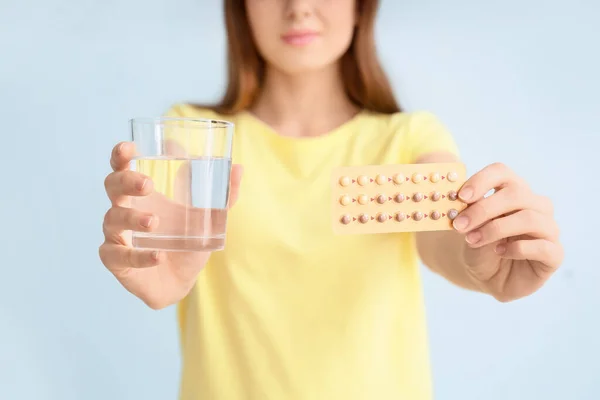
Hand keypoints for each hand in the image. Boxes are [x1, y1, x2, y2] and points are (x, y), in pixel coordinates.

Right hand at [99, 141, 242, 308]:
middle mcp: (123, 210)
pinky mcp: (117, 262)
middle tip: (148, 185)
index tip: (129, 147)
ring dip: (133, 219)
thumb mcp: (209, 217)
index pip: (122, 167)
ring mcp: (117, 236)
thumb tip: (239, 168)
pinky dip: (139, 256)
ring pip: (114, 220)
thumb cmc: (187, 242)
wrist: (181, 281)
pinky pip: (120, 257)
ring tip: (154, 221)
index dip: (120, 155)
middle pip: (112, 187)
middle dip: (126, 182)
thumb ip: (225, 194)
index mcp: (141, 194)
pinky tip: (157, 255)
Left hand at [451, 162, 563, 301]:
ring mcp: (548, 229)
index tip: (461, 196)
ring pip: (530, 218)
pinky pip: (542, 246)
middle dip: (484, 209)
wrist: (486, 277)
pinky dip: (517, 248)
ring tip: (472, 240)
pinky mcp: (555, 254)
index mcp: (513, 192)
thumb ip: (467, 213)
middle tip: (460, 224)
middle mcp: (536, 206)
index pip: (502, 173)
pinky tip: (499, 251)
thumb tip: (458, 200)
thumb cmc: (480, 247)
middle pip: (516, 194)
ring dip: (495, 229)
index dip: (481, 180)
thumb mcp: (468, 228)